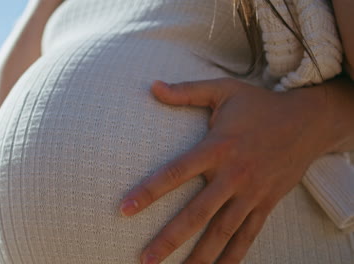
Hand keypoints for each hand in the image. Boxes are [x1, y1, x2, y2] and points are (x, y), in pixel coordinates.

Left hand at [120, 78, 329, 263]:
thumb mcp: (223, 90)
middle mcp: (233, 174)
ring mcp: (252, 193)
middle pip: (197, 213)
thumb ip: (187, 91)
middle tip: (145, 259)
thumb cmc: (260, 105)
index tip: (124, 209)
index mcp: (217, 147)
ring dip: (200, 256)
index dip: (149, 192)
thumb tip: (152, 86)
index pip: (176, 172)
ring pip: (223, 232)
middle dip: (170, 239)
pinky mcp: (266, 204)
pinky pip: (249, 235)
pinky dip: (234, 256)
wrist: (308, 121)